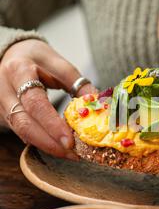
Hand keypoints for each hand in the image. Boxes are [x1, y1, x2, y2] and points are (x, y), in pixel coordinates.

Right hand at [0, 39, 95, 158]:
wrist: (11, 54)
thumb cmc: (37, 58)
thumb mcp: (58, 63)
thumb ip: (77, 83)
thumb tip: (99, 105)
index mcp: (18, 70)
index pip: (34, 102)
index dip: (52, 124)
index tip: (70, 140)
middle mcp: (4, 89)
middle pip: (24, 122)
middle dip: (49, 142)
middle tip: (73, 153)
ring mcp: (1, 104)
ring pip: (21, 131)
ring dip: (46, 145)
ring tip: (70, 153)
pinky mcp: (4, 115)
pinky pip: (22, 132)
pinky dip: (41, 141)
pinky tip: (58, 147)